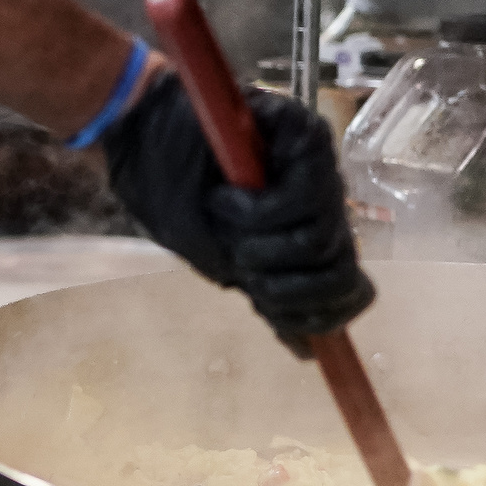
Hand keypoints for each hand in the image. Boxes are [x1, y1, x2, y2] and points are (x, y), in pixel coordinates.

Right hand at [102, 73, 373, 345]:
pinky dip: (253, 212)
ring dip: (260, 247)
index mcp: (308, 235)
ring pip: (321, 241)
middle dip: (285, 289)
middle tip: (240, 266)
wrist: (137, 133)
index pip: (348, 291)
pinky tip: (224, 197)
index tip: (267, 309)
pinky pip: (300, 201)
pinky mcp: (306, 136)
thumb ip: (265, 296)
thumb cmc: (172, 193)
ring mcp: (320, 170)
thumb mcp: (218, 260)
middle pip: (343, 272)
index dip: (317, 316)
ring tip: (221, 218)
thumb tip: (307, 351)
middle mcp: (324, 205)